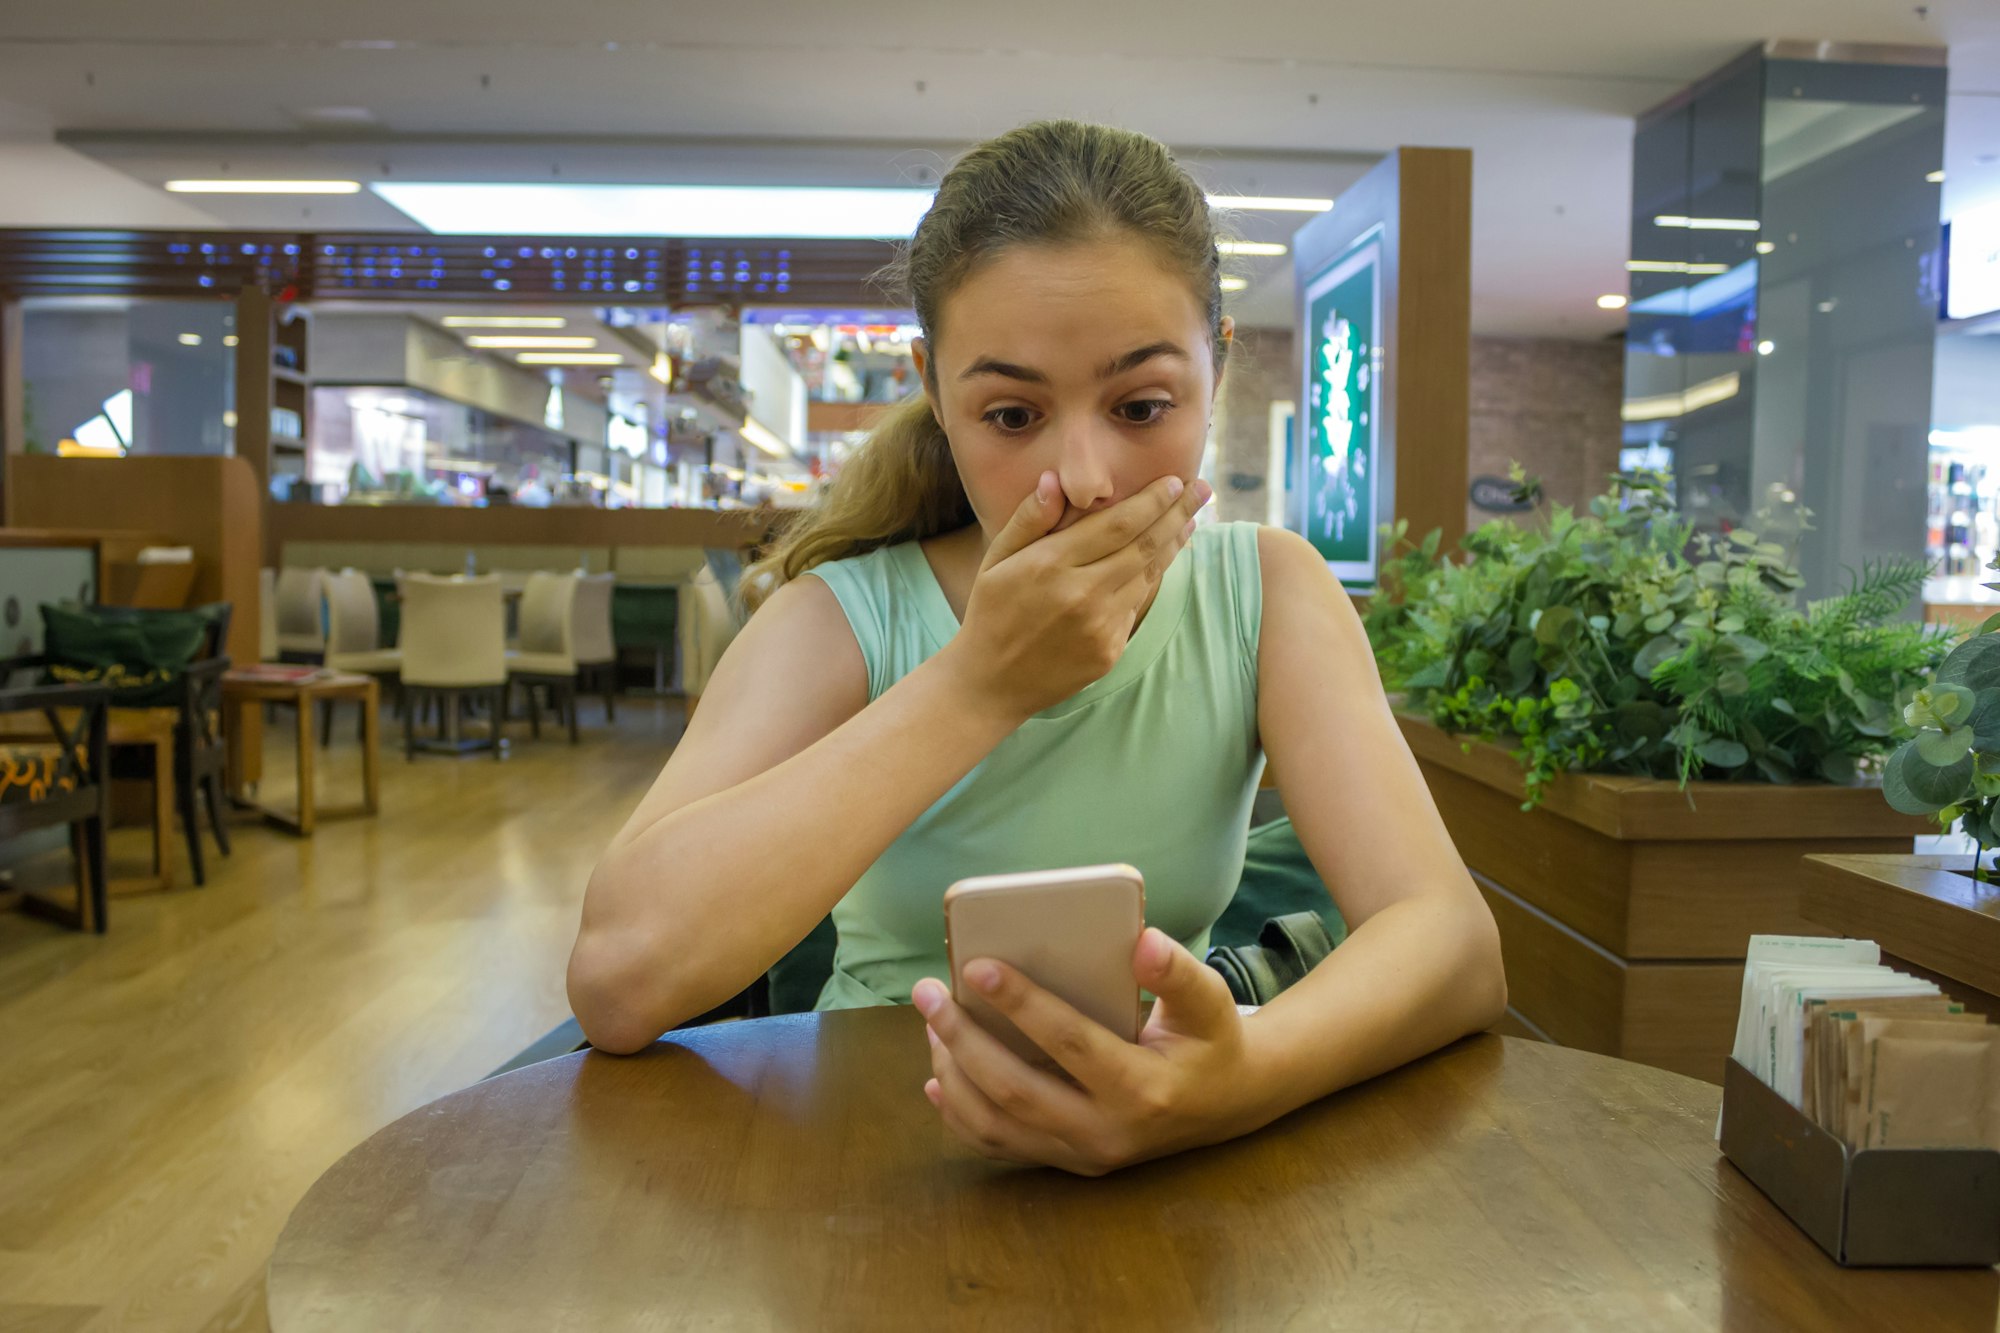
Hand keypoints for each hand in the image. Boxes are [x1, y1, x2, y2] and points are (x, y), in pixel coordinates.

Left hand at [912, 927, 1265, 1175]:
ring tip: (931, 1023)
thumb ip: (1179, 972)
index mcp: (1143, 1088)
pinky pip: (1001, 1145)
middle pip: (1015, 1090)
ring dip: (953, 1073)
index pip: (1069, 1043)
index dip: (1021, 1004)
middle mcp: (1107, 1131)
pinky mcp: (1068, 1161)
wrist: (1226, 1105)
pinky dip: (960, 1115)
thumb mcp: (1211, 1002)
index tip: (977, 966)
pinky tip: (937, 1077)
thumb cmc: (1210, 1041)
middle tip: (927, 992)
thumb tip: (1143, 941)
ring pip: (998, 1124)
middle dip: (962, 1039)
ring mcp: (1083, 1154)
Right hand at [941, 472, 1212, 720]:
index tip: (1174, 481)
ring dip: (1174, 544)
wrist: (991, 684)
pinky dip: (1153, 578)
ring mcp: (1099, 626)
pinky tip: (1163, 558)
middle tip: (1203, 489)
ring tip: (1191, 519)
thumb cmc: (992, 612)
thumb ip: (1028, 519)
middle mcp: (1081, 594)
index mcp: (1050, 565)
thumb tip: (1055, 481)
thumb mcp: (996, 560)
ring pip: (1148, 575)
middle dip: (1178, 513)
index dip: (1151, 501)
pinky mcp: (1109, 651)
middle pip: (1144, 545)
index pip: (1117, 524)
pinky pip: (1137, 606)